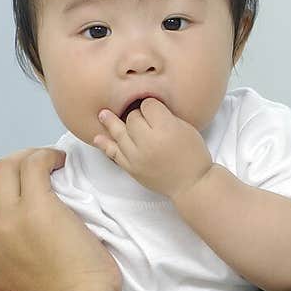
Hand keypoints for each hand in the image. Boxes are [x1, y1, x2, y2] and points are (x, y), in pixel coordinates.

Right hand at [0, 148, 120, 290]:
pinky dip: (45, 156)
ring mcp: (9, 222)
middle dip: (3, 178)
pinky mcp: (37, 207)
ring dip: (24, 159)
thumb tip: (15, 251)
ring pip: (2, 168)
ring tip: (47, 165)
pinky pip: (32, 163)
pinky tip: (60, 163)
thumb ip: (4, 272)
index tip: (8, 205)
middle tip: (31, 177)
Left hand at [93, 99, 211, 199]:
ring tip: (102, 114)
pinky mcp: (131, 168)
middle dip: (138, 115)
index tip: (155, 109)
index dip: (151, 105)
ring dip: (111, 123)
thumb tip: (147, 108)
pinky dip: (106, 145)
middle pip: (132, 117)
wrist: (191, 184)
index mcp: (165, 128)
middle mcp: (147, 141)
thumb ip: (166, 116)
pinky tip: (98, 138)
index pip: (148, 105)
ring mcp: (136, 156)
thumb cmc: (193, 156)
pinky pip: (114, 153)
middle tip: (147, 121)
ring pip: (119, 132)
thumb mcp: (186, 128)